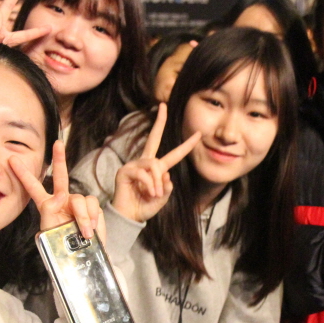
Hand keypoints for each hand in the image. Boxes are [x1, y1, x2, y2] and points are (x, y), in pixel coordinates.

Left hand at [10, 140, 106, 240]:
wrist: (83, 255)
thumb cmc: (62, 245)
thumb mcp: (49, 232)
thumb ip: (50, 213)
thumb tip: (62, 197)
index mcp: (47, 205)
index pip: (33, 187)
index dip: (23, 174)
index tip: (11, 160)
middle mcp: (62, 199)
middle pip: (60, 176)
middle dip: (59, 159)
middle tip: (58, 143)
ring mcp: (77, 202)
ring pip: (79, 199)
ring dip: (82, 217)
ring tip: (84, 232)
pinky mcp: (92, 207)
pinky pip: (92, 205)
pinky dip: (91, 217)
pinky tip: (91, 229)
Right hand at [111, 103, 201, 221]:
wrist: (129, 217)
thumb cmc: (144, 207)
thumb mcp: (162, 198)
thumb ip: (167, 186)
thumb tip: (165, 173)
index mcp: (157, 169)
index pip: (174, 154)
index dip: (186, 145)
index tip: (199, 134)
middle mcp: (145, 163)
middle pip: (153, 138)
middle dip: (159, 122)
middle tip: (163, 105)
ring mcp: (134, 165)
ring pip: (154, 164)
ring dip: (157, 181)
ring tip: (155, 194)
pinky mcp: (125, 170)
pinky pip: (143, 173)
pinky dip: (149, 184)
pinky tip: (148, 193)